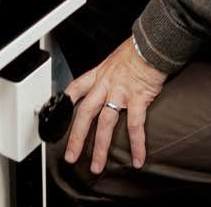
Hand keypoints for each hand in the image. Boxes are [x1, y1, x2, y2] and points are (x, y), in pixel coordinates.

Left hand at [63, 38, 167, 172]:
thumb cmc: (137, 49)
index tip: (58, 115)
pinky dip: (136, 145)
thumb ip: (111, 72)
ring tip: (96, 166)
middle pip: (85, 114)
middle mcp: (105, 85)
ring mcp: (120, 92)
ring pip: (105, 124)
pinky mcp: (137, 98)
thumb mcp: (116, 58)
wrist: (152, 43)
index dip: (66, 102)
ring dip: (100, 148)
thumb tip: (114, 79)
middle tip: (71, 156)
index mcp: (99, 74)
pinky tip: (137, 159)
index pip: (76, 88)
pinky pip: (134, 125)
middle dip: (76, 137)